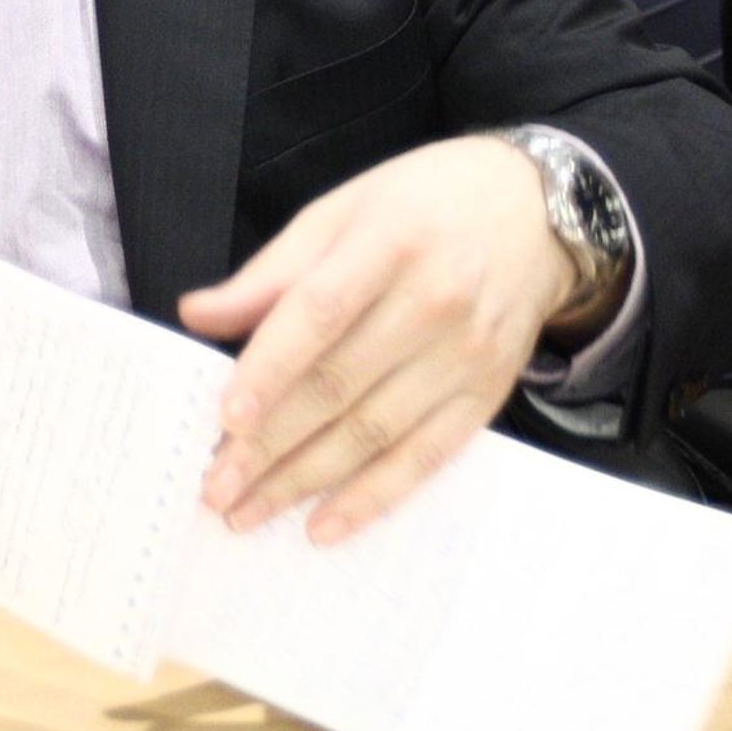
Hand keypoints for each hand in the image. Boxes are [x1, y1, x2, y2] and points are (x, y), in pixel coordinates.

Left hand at [177, 135, 578, 544]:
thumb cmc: (421, 203)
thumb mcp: (341, 210)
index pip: (320, 312)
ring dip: (305, 481)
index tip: (226, 417)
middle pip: (340, 384)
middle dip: (270, 445)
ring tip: (249, 513)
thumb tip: (196, 315)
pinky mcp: (487, 395)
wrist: (535, 211)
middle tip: (215, 487)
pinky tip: (323, 526)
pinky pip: (425, 458)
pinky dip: (373, 498)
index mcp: (388, 240)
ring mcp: (465, 355)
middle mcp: (434, 300)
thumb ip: (271, 272)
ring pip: (374, 432)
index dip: (271, 367)